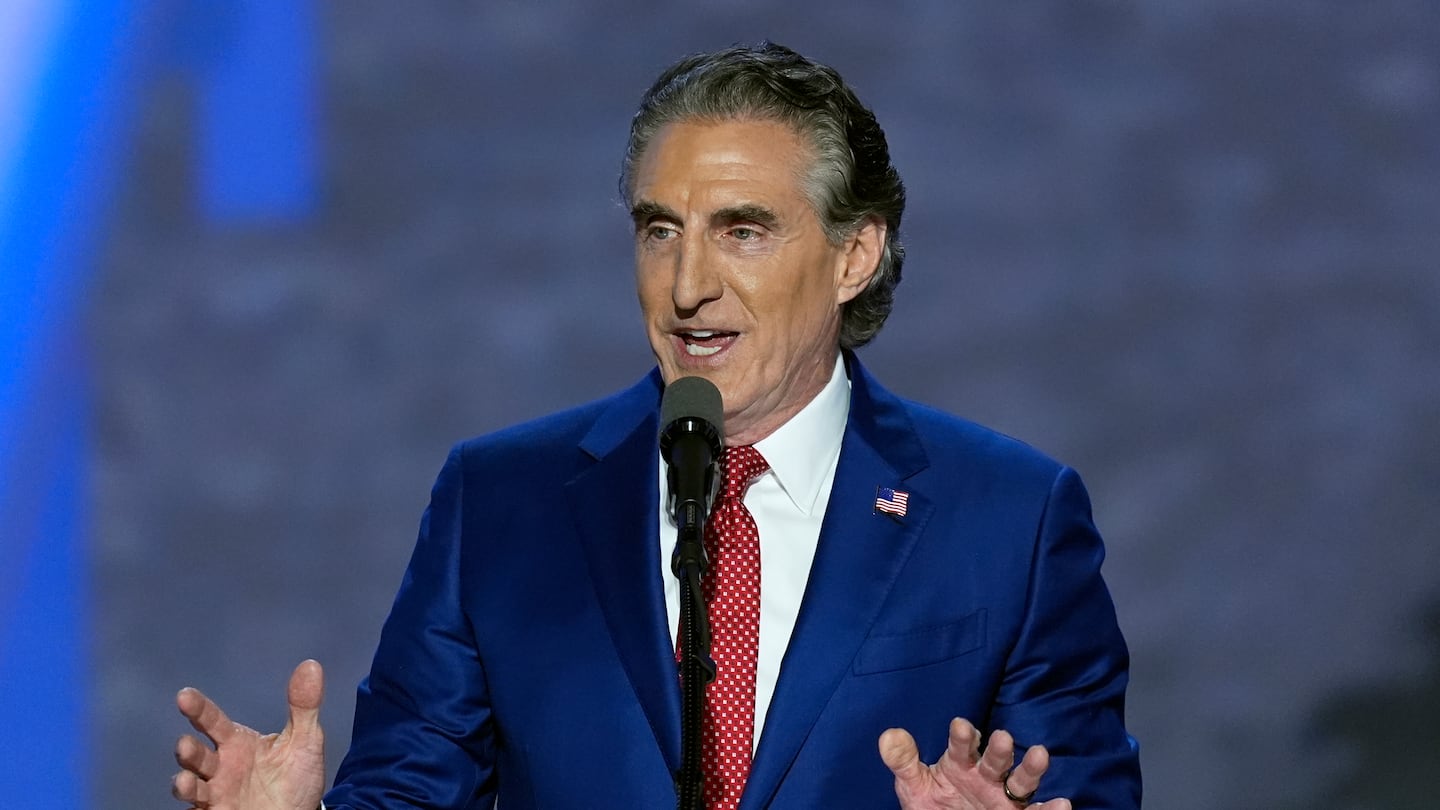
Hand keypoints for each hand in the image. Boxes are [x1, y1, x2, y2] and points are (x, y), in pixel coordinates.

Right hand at [172, 659, 327, 809]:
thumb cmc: (297, 777)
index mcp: (237, 743)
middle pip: (196, 755)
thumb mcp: (305, 740)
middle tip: (185, 745)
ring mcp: (216, 793)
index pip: (212, 721)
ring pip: (192, 787)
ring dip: (184, 785)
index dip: (198, 708)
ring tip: (185, 782)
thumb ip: (304, 706)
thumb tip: (311, 665)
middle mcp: (220, 767)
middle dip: (187, 751)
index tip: (185, 696)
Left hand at [879, 718, 1070, 809]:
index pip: (961, 745)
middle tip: (1002, 737)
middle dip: (999, 749)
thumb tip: (888, 735)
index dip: (961, 736)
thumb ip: (903, 762)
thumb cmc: (932, 803)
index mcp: (961, 762)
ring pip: (1021, 781)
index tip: (960, 726)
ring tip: (1040, 754)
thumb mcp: (914, 785)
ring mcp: (1005, 797)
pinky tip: (1063, 804)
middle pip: (996, 759)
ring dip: (1031, 768)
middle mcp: (987, 776)